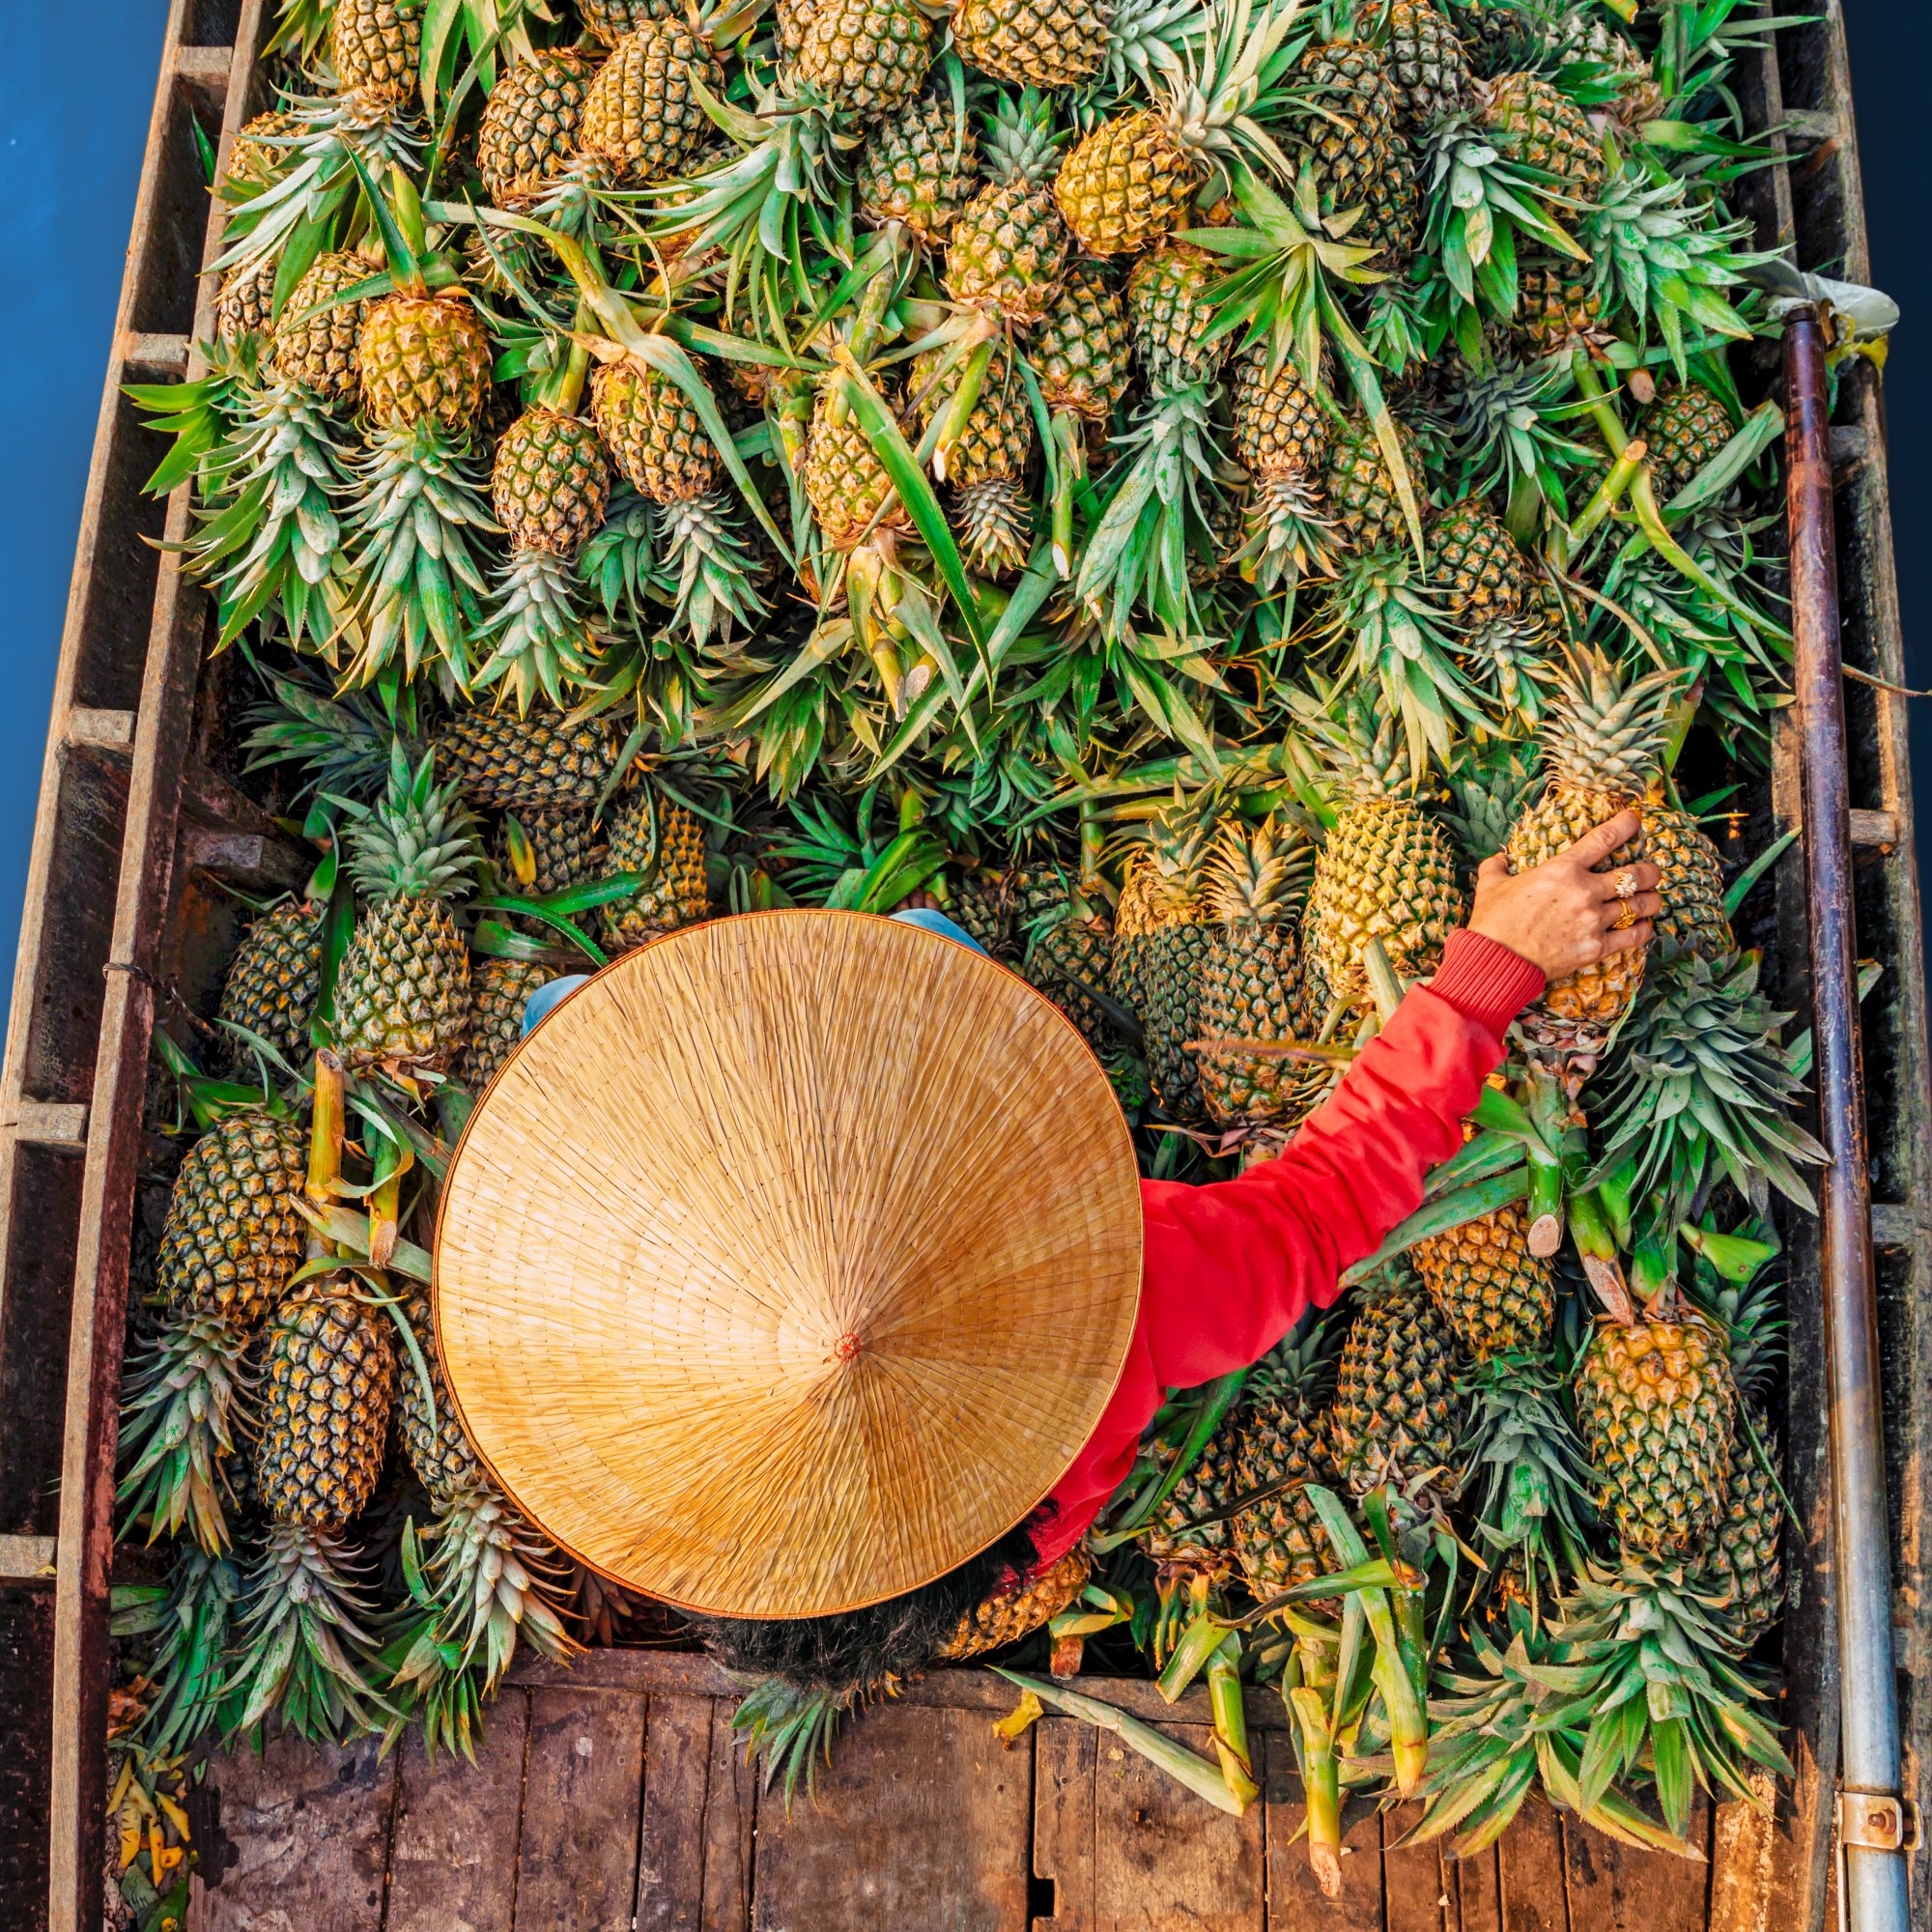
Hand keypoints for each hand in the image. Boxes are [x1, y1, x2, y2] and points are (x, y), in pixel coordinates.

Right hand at [1466, 810, 1660, 982]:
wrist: (1497, 961)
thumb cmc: (1492, 921)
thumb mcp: (1490, 885)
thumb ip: (1496, 867)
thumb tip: (1497, 859)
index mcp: (1563, 869)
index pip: (1605, 838)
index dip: (1626, 824)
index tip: (1635, 819)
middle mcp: (1585, 891)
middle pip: (1636, 874)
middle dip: (1651, 871)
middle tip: (1652, 872)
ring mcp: (1594, 920)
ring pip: (1641, 905)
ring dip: (1652, 900)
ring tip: (1653, 900)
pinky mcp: (1596, 947)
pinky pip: (1634, 936)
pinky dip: (1643, 930)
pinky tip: (1644, 927)